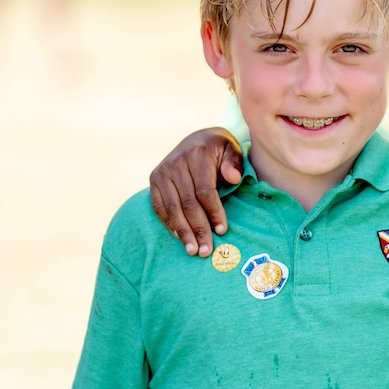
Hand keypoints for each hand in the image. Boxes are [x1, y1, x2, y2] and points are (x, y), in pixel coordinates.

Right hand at [148, 127, 243, 256]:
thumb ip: (234, 163)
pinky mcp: (154, 179)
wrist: (198, 138)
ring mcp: (163, 171)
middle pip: (188, 203)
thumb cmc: (220, 150)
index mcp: (198, 155)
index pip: (205, 190)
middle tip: (206, 250)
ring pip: (172, 207)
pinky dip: (169, 222)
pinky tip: (179, 237)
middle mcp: (176, 163)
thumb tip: (234, 178)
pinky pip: (159, 206)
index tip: (222, 230)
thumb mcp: (232, 150)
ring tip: (192, 250)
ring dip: (183, 231)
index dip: (214, 212)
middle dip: (198, 228)